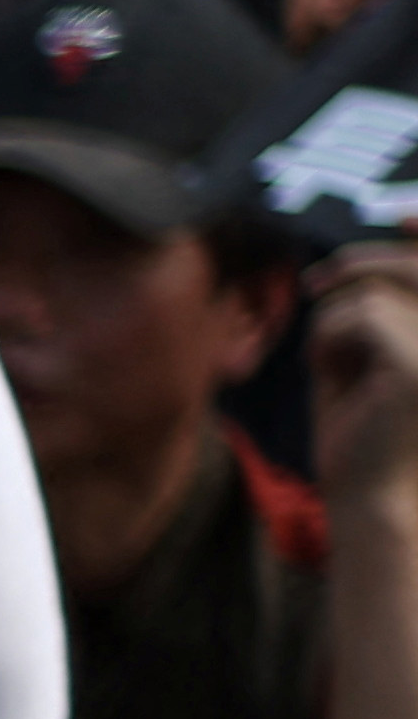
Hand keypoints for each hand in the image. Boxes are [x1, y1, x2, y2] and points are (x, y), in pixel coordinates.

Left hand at [314, 244, 417, 506]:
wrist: (368, 500)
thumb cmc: (362, 432)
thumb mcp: (364, 358)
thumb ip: (372, 306)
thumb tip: (381, 248)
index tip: (408, 217)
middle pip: (413, 267)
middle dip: (359, 264)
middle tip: (311, 284)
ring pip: (372, 293)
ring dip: (334, 324)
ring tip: (331, 364)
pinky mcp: (417, 365)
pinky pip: (356, 314)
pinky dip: (327, 339)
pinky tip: (327, 372)